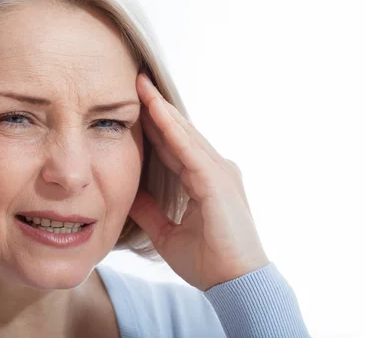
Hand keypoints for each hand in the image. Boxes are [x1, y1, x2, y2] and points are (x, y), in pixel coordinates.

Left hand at [129, 74, 268, 290]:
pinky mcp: (217, 182)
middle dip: (157, 107)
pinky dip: (172, 129)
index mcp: (204, 181)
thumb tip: (130, 194)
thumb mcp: (168, 233)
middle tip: (136, 81)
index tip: (134, 105)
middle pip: (179, 133)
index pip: (173, 147)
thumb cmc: (209, 261)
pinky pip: (189, 149)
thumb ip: (150, 211)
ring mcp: (219, 173)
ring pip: (185, 134)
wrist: (235, 284)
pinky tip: (155, 110)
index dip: (155, 125)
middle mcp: (214, 170)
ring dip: (162, 109)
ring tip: (141, 85)